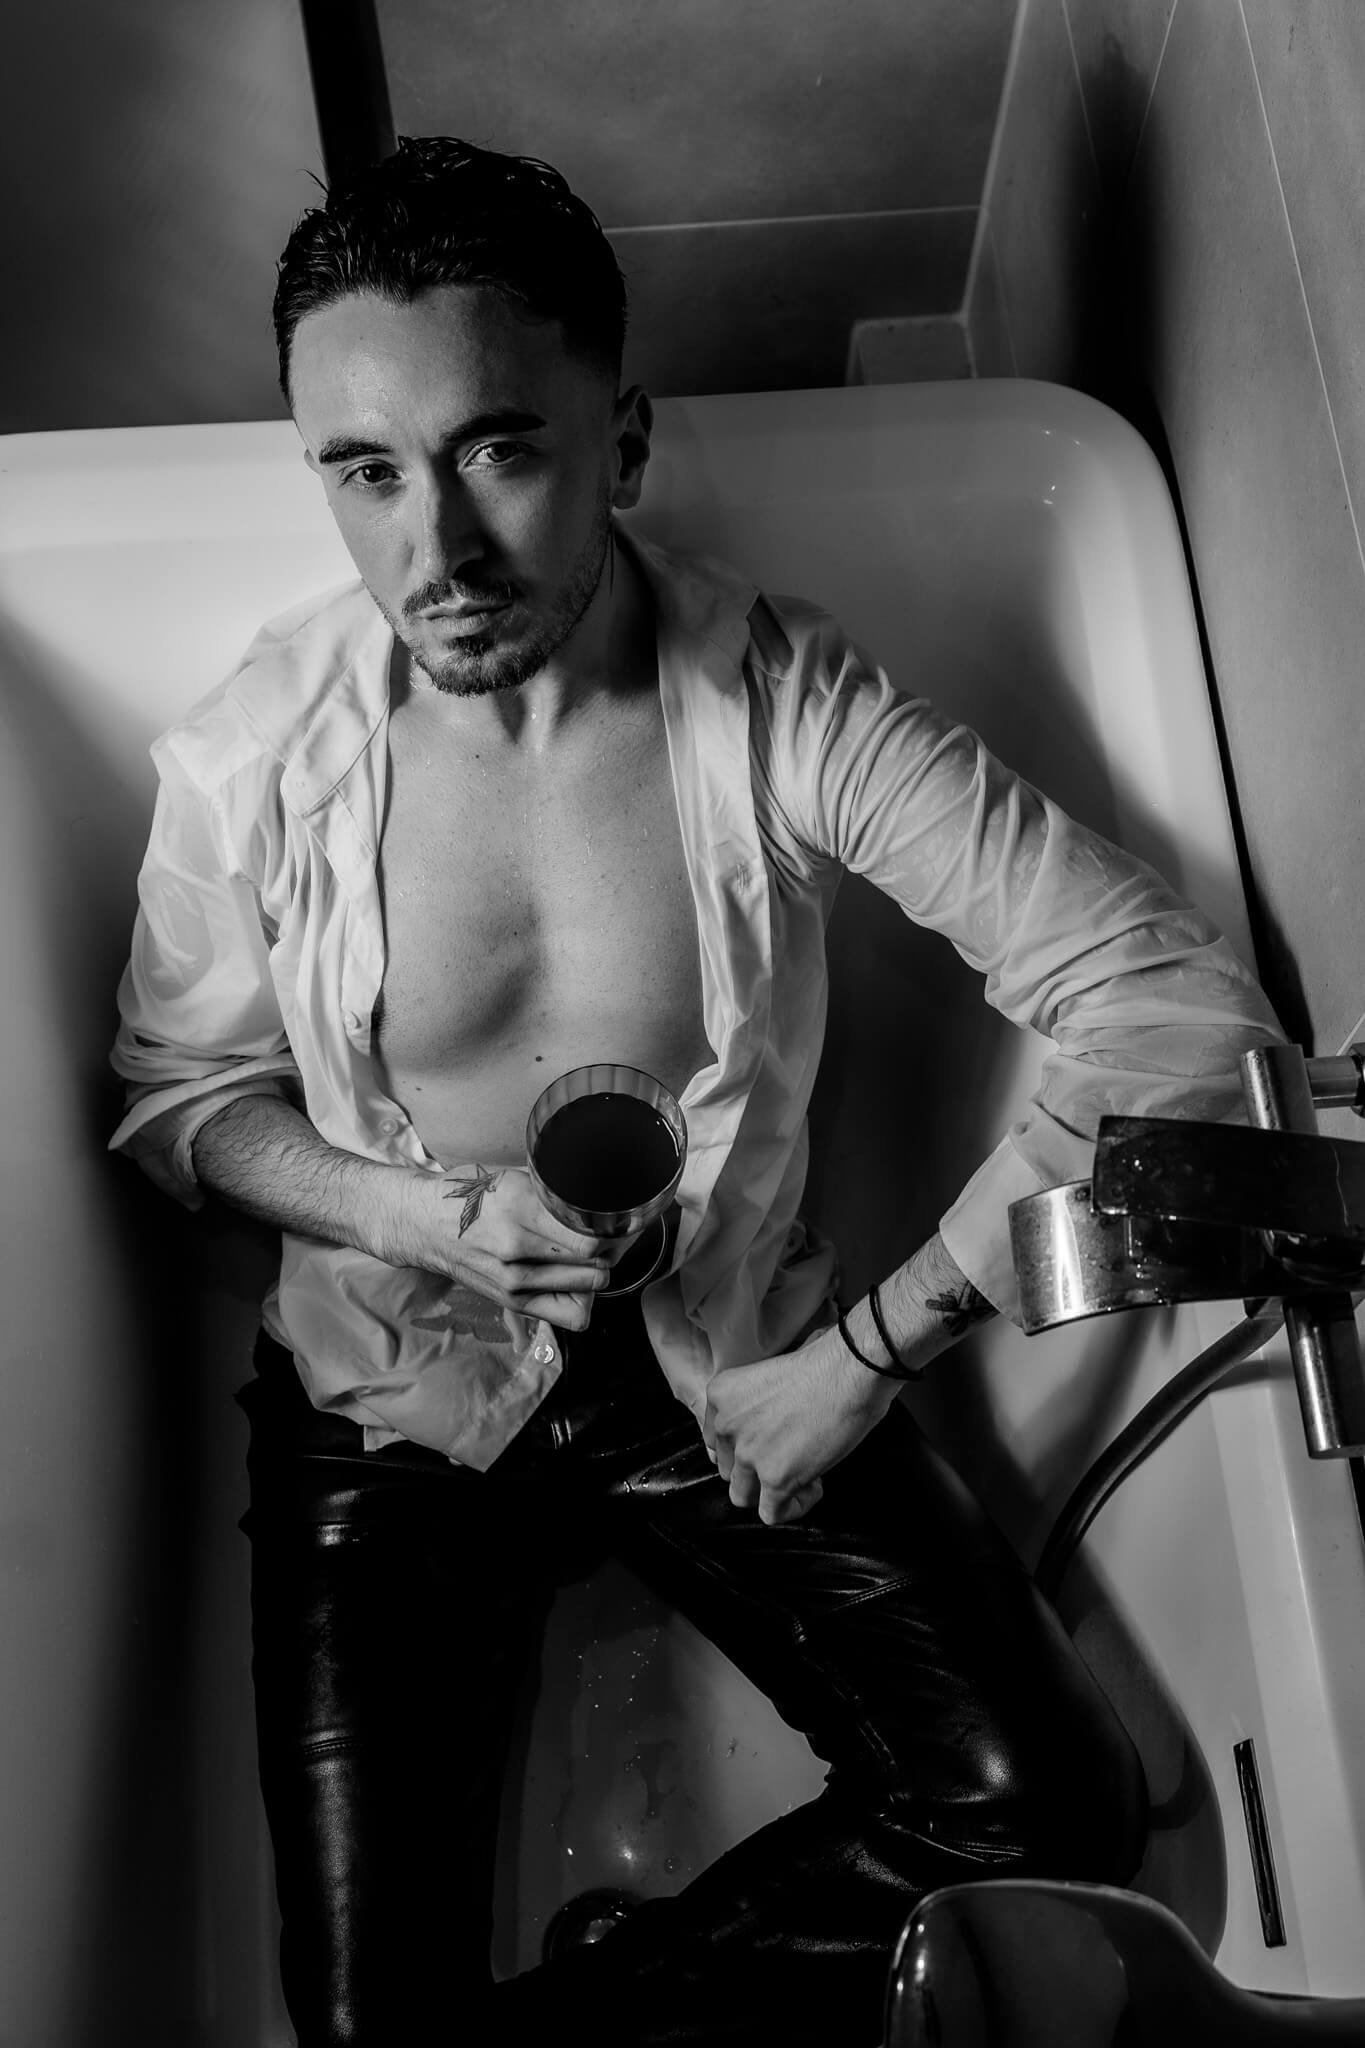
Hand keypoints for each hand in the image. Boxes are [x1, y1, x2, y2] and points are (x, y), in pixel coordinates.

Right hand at [387, 1162, 611, 1329]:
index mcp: (518, 1209)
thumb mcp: (512, 1178)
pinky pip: (569, 1314)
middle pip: (595, 1265)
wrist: (420, 1225)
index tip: (620, 1219)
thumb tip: (599, 1199)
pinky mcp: (512, 1302)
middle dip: (611, 1250)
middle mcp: (517, 1250)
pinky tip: (576, 1280)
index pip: (590, 1237)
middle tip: (612, 1236)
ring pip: (589, 1290)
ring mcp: (513, 1282)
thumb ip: (554, 1192)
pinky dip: (582, 1298)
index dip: (614, 1229)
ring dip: (598, 1272)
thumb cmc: (467, 1196)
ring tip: (594, 1256)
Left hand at [702, 1321, 901, 1526]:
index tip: (770, 1443)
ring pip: (743, 1495)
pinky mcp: (775, 1478)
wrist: (848, 1371)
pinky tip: (814, 1484)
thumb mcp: (768, 1374)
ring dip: (771, 1490)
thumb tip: (765, 1430)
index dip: (744, 1448)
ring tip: (802, 1471)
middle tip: (791, 1455)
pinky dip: (794, 1506)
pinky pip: (772, 1514)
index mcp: (721, 1396)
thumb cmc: (823, 1365)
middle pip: (729, 1469)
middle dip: (758, 1469)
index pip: (716, 1441)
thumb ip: (754, 1404)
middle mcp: (727, 1426)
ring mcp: (748, 1454)